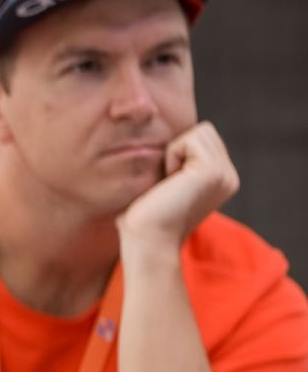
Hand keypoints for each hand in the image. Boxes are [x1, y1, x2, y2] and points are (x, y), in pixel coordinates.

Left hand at [116, 121, 238, 251]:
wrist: (146, 241)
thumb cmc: (143, 217)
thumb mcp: (165, 184)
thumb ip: (177, 163)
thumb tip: (164, 138)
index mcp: (220, 178)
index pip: (202, 138)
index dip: (177, 152)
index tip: (167, 184)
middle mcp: (229, 176)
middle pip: (203, 130)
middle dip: (177, 149)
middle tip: (167, 182)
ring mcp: (225, 174)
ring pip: (199, 132)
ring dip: (174, 152)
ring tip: (168, 182)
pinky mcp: (213, 171)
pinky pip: (190, 138)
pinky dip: (172, 155)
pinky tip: (169, 182)